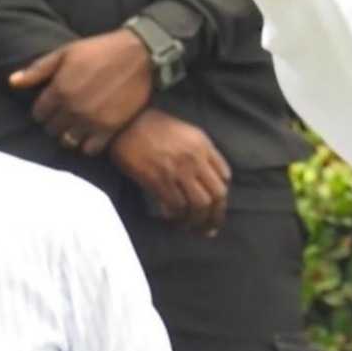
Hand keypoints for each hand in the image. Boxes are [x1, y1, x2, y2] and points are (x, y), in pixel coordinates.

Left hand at [9, 29, 153, 154]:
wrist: (139, 54)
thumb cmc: (100, 50)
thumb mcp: (66, 52)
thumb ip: (38, 69)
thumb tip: (12, 82)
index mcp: (59, 89)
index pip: (38, 114)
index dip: (43, 110)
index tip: (51, 106)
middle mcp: (73, 108)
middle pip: (52, 129)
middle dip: (55, 122)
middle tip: (65, 115)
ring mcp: (92, 120)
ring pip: (68, 141)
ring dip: (69, 135)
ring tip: (77, 125)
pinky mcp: (110, 128)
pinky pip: (90, 149)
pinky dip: (88, 144)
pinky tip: (91, 132)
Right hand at [112, 108, 231, 233]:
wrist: (127, 123)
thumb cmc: (154, 127)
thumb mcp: (186, 132)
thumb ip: (200, 153)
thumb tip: (205, 181)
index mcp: (203, 145)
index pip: (225, 176)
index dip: (222, 195)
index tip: (216, 206)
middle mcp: (195, 159)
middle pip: (217, 194)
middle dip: (216, 215)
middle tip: (209, 227)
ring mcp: (177, 170)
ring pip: (200, 205)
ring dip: (197, 221)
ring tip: (192, 227)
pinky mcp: (158, 180)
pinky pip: (176, 206)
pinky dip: (178, 217)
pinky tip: (175, 220)